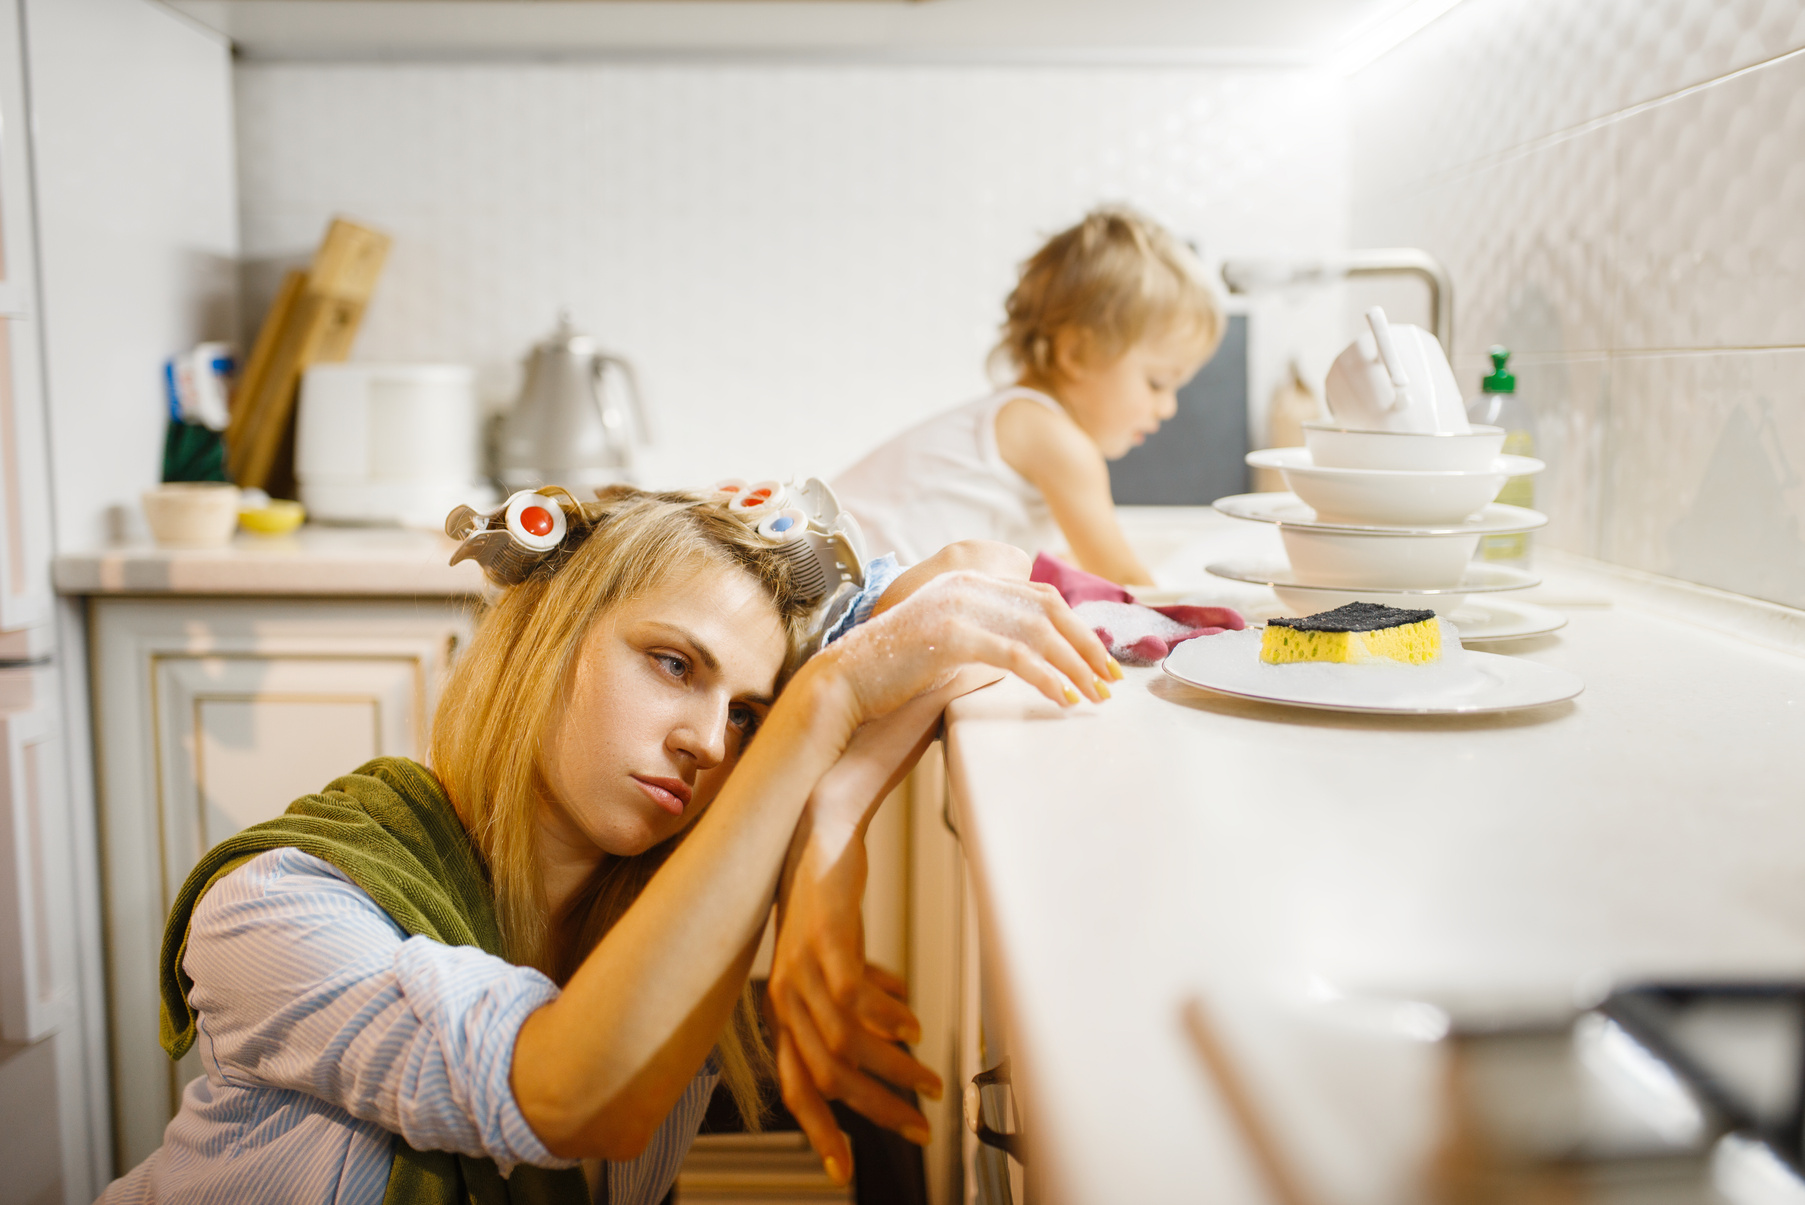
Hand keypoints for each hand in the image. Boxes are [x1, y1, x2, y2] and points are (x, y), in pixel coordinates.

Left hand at [770, 690, 951, 1182]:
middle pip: (824, 1074)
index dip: (820, 1130)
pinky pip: (852, 989)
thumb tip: (892, 1024)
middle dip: (874, 1108)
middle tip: (917, 1125)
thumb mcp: (834, 951)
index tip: (845, 1167)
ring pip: (843, 1040)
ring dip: (891, 1066)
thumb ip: (855, 992)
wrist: (820, 822)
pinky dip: (884, 1014)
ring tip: (929, 1078)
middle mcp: (783, 991)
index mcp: (783, 1004)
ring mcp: (800, 963)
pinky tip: (911, 1019)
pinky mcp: (823, 934)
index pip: (794, 1084)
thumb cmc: (825, 888)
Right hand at [813, 569, 1117, 729]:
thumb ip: (986, 639)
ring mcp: (960, 608)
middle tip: (1112, 680)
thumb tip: (1034, 659)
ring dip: (1075, 667)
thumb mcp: (948, 643)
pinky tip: (1063, 699)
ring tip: (1094, 695)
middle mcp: (968, 587)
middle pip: (1049, 610)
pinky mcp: (952, 636)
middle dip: (1088, 647)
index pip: (1041, 597)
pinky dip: (1046, 678)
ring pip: (1038, 633)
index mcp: (969, 583)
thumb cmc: (895, 671)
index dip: (1079, 628)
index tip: (1101, 659)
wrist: (846, 680)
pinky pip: (1015, 656)